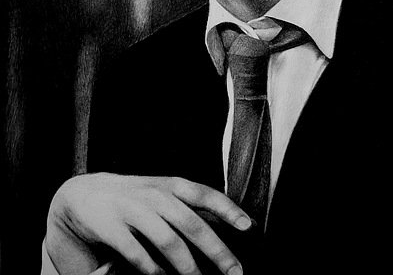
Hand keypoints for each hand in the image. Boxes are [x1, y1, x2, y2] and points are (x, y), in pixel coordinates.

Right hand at [45, 173, 251, 274]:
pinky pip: (137, 254)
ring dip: (188, 266)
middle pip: (192, 223)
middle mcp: (155, 194)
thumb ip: (189, 204)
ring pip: (168, 240)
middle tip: (235, 273)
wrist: (85, 193)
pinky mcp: (113, 227)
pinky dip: (153, 270)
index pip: (205, 194)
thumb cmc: (134, 196)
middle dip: (216, 250)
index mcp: (171, 184)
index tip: (248, 226)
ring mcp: (133, 209)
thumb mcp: (162, 190)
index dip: (227, 208)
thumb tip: (226, 225)